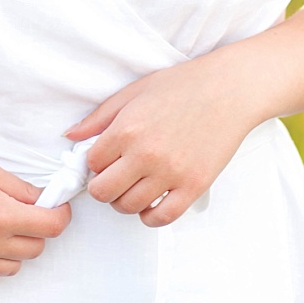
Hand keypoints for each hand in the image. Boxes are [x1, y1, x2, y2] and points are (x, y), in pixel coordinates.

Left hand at [66, 54, 263, 226]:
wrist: (232, 89)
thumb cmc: (185, 85)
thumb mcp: (136, 91)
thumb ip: (100, 116)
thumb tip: (71, 136)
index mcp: (127, 128)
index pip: (92, 163)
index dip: (97, 163)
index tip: (109, 158)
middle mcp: (145, 153)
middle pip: (103, 192)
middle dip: (105, 186)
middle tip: (118, 176)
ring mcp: (170, 173)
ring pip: (127, 207)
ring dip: (125, 200)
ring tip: (136, 186)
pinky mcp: (194, 186)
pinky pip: (161, 218)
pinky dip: (150, 216)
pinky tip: (153, 201)